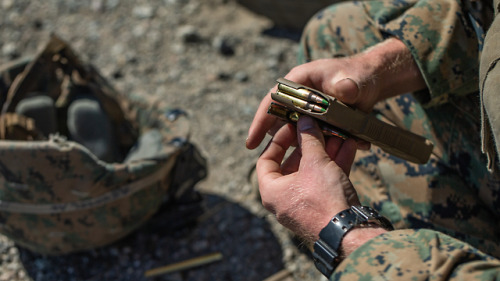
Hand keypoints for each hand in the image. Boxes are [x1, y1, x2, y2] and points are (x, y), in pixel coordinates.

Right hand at [246, 38, 425, 149]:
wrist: (371, 83)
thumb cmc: (359, 75)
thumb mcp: (354, 80)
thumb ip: (349, 85)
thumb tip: (345, 89)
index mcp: (298, 81)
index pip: (272, 101)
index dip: (261, 122)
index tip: (251, 143)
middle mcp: (297, 97)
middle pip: (279, 120)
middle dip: (279, 142)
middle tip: (277, 161)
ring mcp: (305, 111)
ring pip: (296, 133)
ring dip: (304, 148)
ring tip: (321, 159)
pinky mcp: (315, 122)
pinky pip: (311, 139)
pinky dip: (320, 148)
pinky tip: (336, 155)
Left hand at [257, 116, 358, 240]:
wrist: (350, 232)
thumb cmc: (323, 198)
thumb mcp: (315, 162)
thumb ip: (309, 139)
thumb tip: (305, 120)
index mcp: (272, 191)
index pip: (266, 160)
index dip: (278, 141)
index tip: (292, 126)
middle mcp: (285, 199)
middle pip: (293, 164)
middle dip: (309, 144)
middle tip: (318, 127)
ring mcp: (306, 205)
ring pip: (314, 171)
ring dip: (326, 151)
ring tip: (338, 133)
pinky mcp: (325, 207)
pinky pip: (327, 181)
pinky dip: (336, 164)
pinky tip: (349, 146)